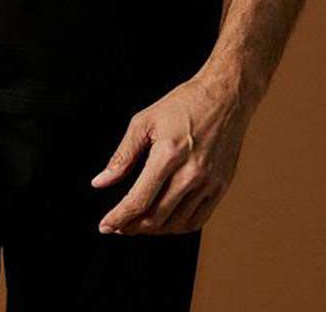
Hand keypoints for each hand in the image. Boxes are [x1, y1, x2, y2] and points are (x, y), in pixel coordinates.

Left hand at [90, 70, 252, 235]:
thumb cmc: (183, 104)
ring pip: (176, 223)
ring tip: (138, 223)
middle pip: (156, 217)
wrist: (224, 97)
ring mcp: (209, 183)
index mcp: (168, 155)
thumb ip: (122, 156)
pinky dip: (177, 226)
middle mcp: (191, 173)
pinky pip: (198, 220)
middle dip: (132, 226)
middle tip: (118, 225)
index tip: (104, 226)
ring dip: (153, 229)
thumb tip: (100, 183)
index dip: (118, 217)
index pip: (139, 200)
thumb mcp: (144, 122)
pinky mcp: (221, 187)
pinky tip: (165, 221)